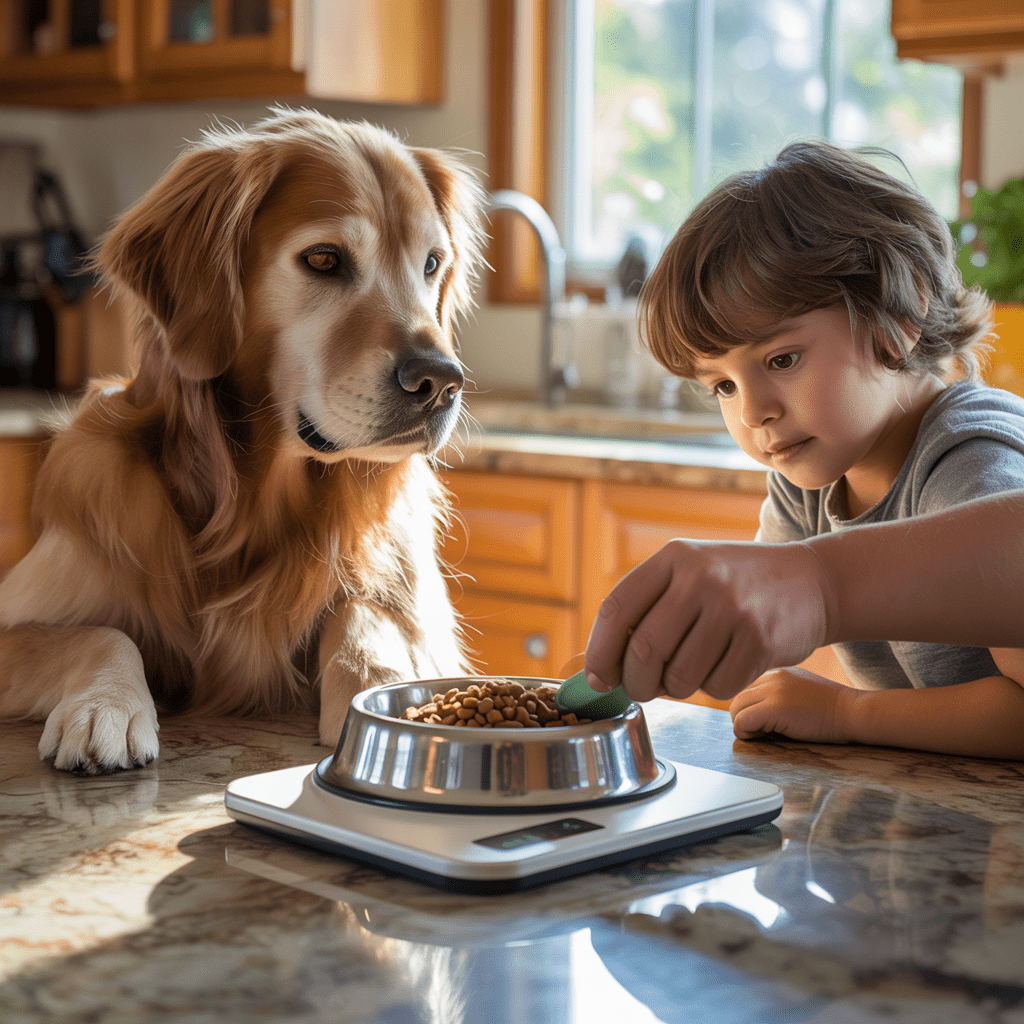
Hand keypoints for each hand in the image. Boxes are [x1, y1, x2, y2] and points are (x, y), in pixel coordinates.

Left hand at [584, 538, 831, 702]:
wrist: (811, 580)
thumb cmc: (735, 586)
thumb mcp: (688, 574)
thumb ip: (645, 609)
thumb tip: (598, 667)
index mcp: (673, 558)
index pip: (616, 609)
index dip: (599, 652)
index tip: (598, 678)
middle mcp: (700, 577)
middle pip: (644, 651)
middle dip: (636, 682)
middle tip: (644, 688)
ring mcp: (733, 607)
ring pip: (680, 677)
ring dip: (678, 688)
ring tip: (691, 670)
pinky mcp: (761, 639)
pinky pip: (717, 687)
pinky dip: (714, 688)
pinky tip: (726, 664)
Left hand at [730, 667, 859, 744]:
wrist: (853, 712)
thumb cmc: (831, 709)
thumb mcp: (799, 691)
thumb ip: (775, 694)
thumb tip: (751, 712)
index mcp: (776, 671)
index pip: (745, 689)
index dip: (750, 709)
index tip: (765, 721)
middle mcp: (771, 676)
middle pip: (737, 699)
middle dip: (745, 718)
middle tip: (765, 731)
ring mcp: (772, 690)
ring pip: (736, 709)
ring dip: (746, 726)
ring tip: (768, 733)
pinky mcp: (775, 707)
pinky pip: (742, 722)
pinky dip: (748, 733)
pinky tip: (768, 736)